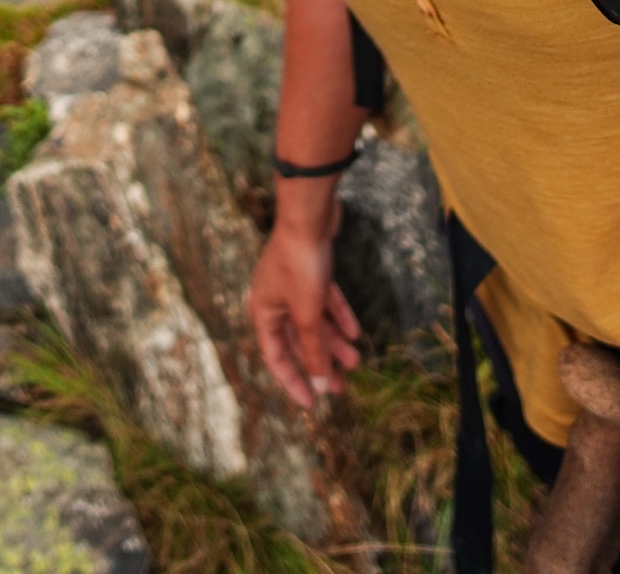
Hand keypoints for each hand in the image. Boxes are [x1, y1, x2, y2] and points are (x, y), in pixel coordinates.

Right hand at [249, 216, 360, 407]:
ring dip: (333, 342)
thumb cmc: (300, 264)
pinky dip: (338, 316)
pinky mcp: (311, 270)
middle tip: (340, 387)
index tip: (311, 404)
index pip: (275, 356)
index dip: (293, 381)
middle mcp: (274, 299)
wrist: (309, 215)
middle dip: (319, 363)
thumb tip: (320, 383)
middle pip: (297, 340)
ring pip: (314, 321)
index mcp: (263, 311)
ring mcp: (292, 283)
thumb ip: (313, 349)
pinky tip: (355, 333)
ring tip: (356, 362)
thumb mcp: (307, 313)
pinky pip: (324, 301)